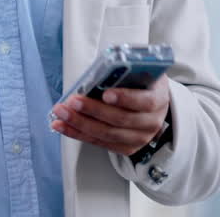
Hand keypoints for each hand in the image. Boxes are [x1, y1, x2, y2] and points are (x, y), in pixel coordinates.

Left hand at [50, 76, 170, 156]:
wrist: (150, 103)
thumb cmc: (140, 83)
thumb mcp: (139, 71)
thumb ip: (124, 71)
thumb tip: (100, 70)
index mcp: (158, 99)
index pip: (145, 102)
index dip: (126, 98)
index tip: (106, 94)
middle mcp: (151, 122)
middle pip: (121, 119)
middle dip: (93, 110)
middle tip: (73, 101)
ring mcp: (140, 138)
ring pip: (108, 134)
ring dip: (80, 123)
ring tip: (62, 113)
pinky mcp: (126, 147)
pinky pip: (100, 142)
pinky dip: (78, 134)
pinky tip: (62, 125)